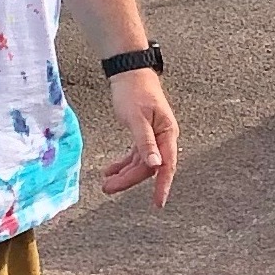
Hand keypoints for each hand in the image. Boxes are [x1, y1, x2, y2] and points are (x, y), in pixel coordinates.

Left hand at [98, 66, 178, 205]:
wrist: (129, 72)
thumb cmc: (135, 91)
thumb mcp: (138, 118)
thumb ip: (146, 143)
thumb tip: (156, 165)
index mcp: (167, 134)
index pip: (167, 165)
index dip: (162, 185)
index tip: (158, 202)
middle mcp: (163, 139)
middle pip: (149, 167)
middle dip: (129, 180)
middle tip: (109, 189)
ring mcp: (154, 138)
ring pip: (141, 164)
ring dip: (124, 174)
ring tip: (106, 183)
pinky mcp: (143, 136)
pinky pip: (135, 156)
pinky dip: (123, 164)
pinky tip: (110, 171)